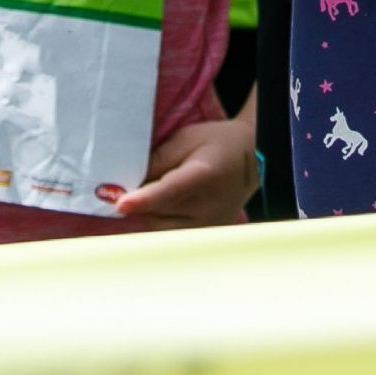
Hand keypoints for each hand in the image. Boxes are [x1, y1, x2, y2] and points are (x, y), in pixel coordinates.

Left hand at [112, 112, 257, 227]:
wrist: (253, 159)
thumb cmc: (217, 144)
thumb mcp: (187, 138)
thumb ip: (158, 158)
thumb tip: (129, 180)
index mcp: (204, 175)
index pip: (169, 191)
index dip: (144, 198)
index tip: (121, 204)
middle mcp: (207, 206)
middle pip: (157, 213)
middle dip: (139, 202)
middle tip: (133, 186)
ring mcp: (208, 226)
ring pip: (160, 229)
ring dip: (149, 214)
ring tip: (155, 194)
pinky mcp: (206, 237)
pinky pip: (171, 235)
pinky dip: (161, 223)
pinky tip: (164, 208)